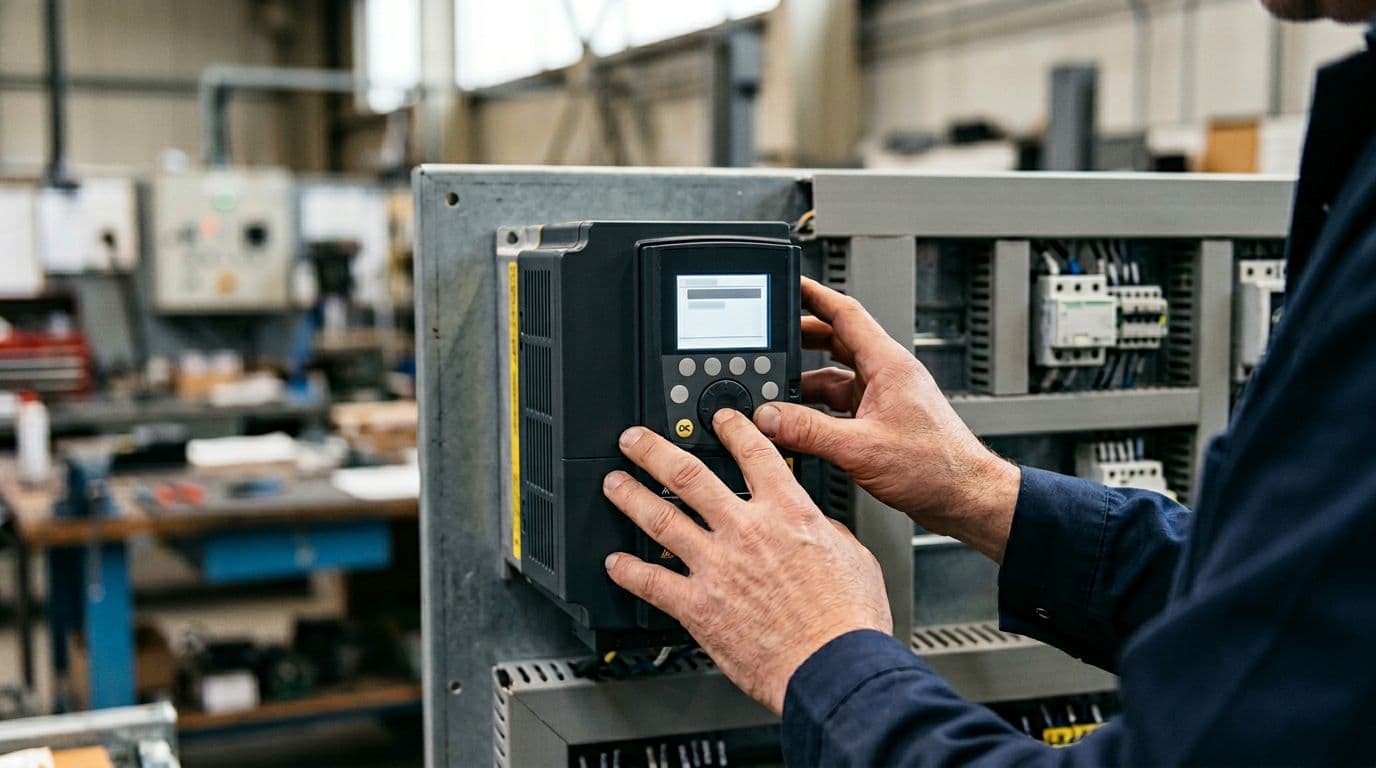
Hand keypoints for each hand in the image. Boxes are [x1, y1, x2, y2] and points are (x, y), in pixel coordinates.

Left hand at [602, 409, 891, 714]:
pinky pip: (652, 582)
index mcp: (788, 513)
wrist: (835, 667)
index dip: (732, 428)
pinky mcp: (699, 606)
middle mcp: (746, 531)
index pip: (754, 453)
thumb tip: (816, 524)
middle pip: (688, 475)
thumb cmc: (850, 620)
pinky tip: (614, 563)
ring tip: (614, 484)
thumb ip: (825, 531)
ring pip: (660, 519)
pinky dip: (628, 571)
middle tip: (635, 440)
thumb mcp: (853, 556)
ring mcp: (718, 567)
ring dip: (631, 498)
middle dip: (654, 451)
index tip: (718, 420)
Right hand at [754, 278, 1021, 561]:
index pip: (845, 313)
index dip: (814, 294)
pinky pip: (842, 405)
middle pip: (836, 341)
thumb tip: (770, 417)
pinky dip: (818, 410)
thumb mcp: (861, 448)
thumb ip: (809, 431)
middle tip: (771, 338)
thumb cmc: (937, 467)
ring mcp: (886, 397)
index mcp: (888, 365)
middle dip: (801, 338)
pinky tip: (800, 424)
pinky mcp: (883, 420)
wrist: (966, 497)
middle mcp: (888, 375)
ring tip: (776, 391)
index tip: (791, 283)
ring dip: (806, 383)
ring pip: (836, 377)